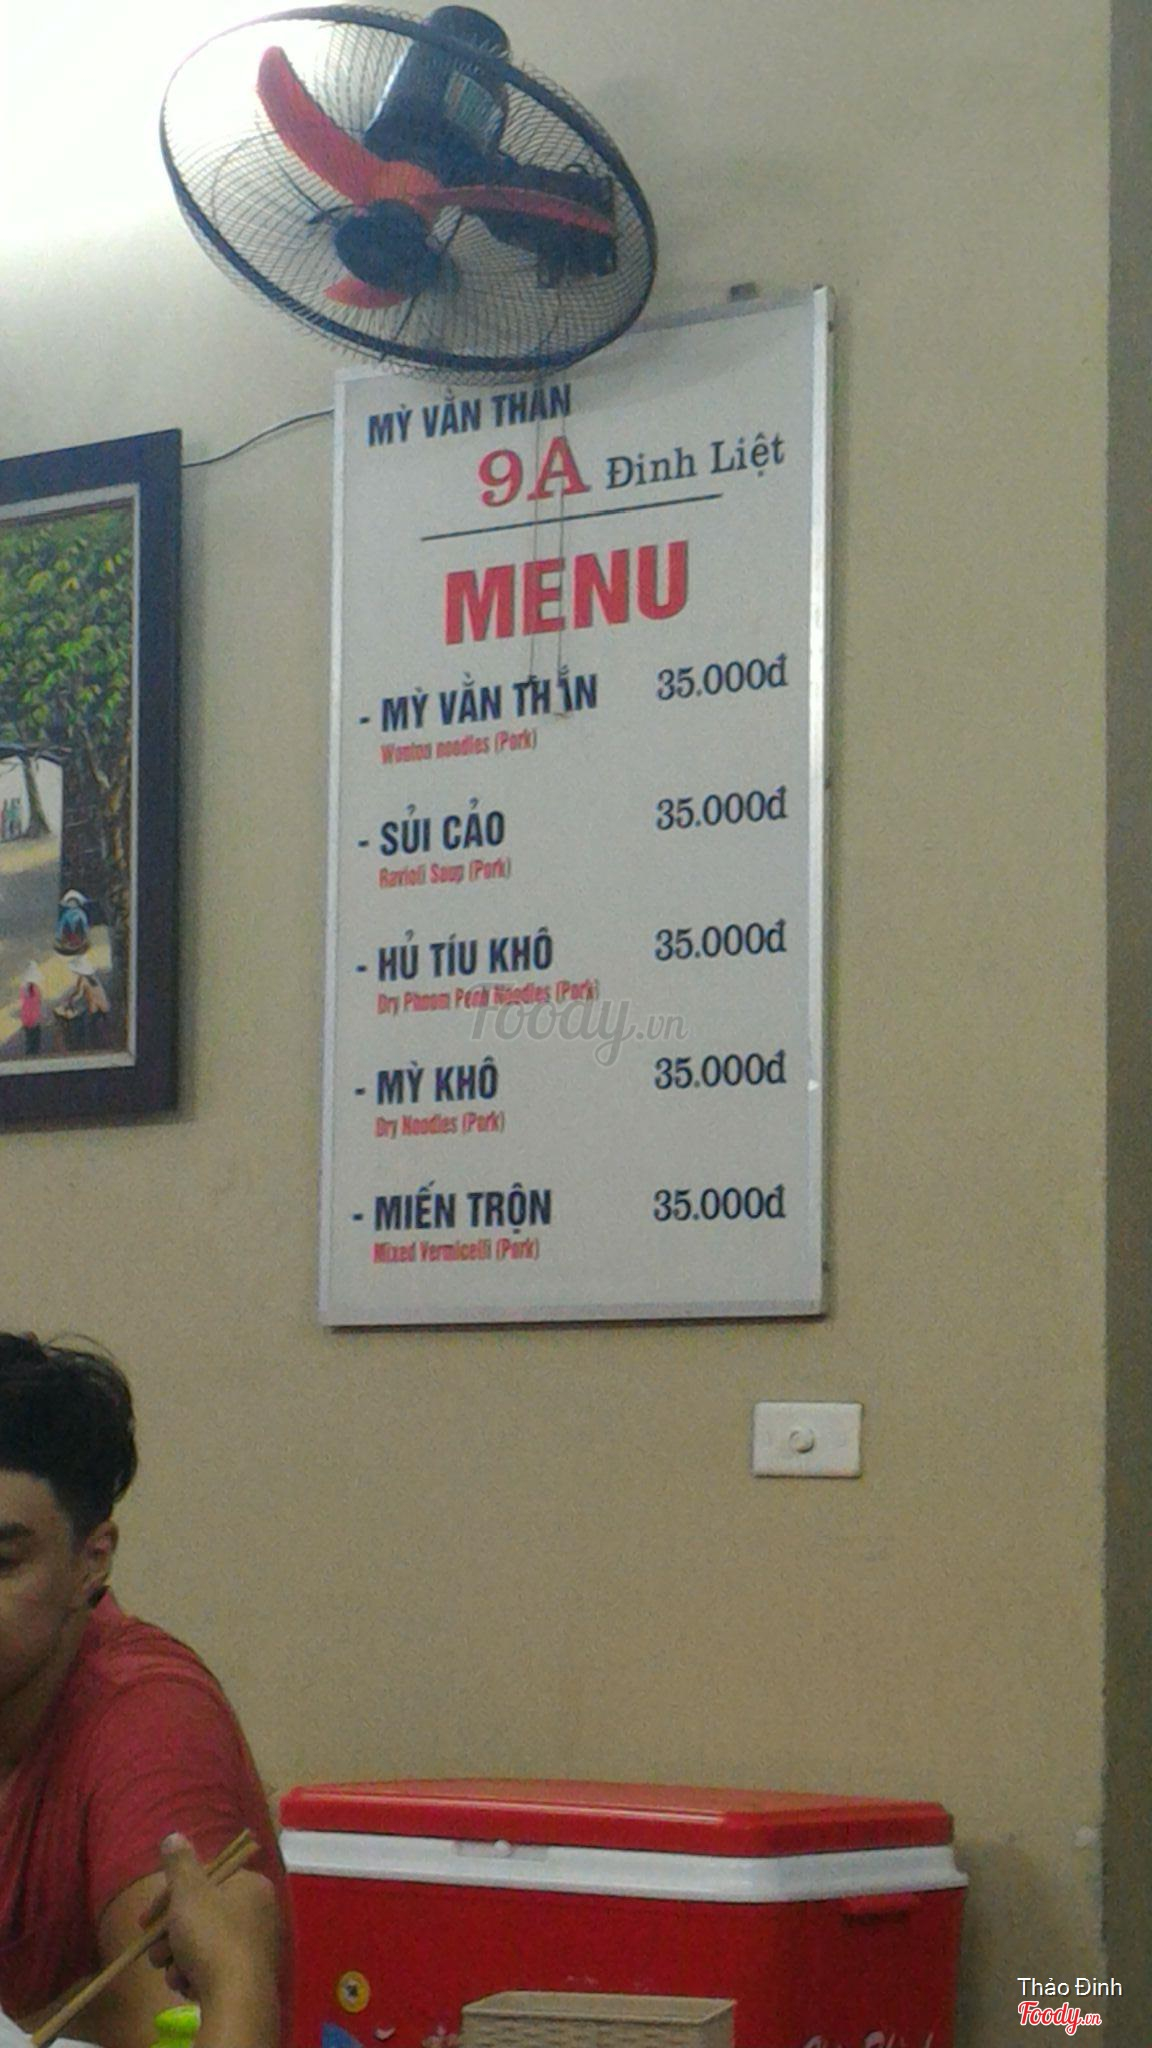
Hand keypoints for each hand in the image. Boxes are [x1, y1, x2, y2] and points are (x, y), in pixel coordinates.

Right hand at [146, 1836, 278, 2008]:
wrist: (235, 1998)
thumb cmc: (212, 1937)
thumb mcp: (189, 1893)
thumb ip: (179, 1864)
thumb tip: (174, 1835)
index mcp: (251, 1885)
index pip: (204, 1881)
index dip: (169, 1897)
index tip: (146, 1919)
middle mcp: (258, 1912)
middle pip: (201, 1915)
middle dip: (170, 1935)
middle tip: (155, 1952)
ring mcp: (254, 1946)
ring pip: (202, 1945)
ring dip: (177, 1958)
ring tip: (170, 1971)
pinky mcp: (247, 1976)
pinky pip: (212, 1968)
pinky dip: (193, 1975)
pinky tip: (185, 1985)